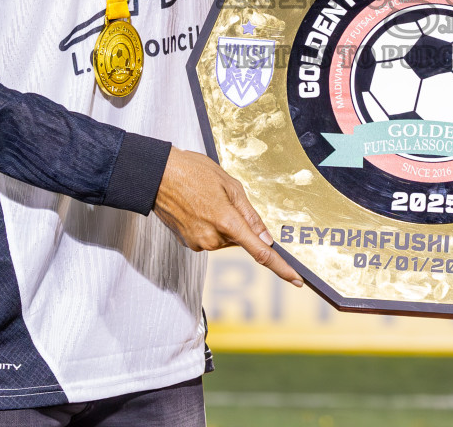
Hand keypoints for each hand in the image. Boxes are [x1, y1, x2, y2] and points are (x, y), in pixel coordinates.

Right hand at [153, 148, 303, 286]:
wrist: (156, 175)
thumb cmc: (192, 172)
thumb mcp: (230, 185)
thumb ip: (250, 214)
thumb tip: (265, 238)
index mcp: (227, 222)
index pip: (261, 253)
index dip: (281, 268)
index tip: (295, 280)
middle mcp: (212, 239)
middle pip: (240, 240)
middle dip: (239, 224)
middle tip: (223, 199)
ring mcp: (198, 243)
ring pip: (224, 238)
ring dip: (223, 223)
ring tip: (206, 199)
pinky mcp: (188, 244)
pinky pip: (209, 237)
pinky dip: (210, 225)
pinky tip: (197, 206)